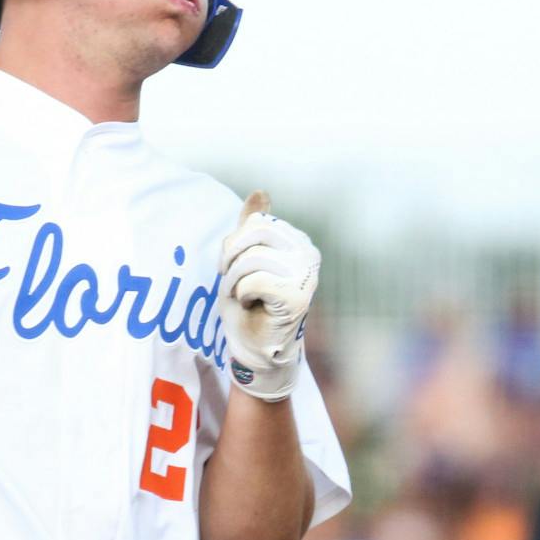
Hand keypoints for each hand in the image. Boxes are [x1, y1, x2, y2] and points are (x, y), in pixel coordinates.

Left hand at [218, 190, 319, 401]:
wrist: (255, 347)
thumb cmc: (249, 304)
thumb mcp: (244, 258)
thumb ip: (251, 227)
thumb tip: (260, 192)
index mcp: (298, 241)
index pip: (256, 223)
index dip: (235, 243)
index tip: (231, 266)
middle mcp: (308, 254)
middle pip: (255, 233)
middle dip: (232, 257)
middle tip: (231, 280)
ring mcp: (306, 275)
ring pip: (253, 258)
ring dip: (234, 279)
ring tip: (241, 295)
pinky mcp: (297, 296)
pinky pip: (255, 280)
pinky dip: (243, 293)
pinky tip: (251, 304)